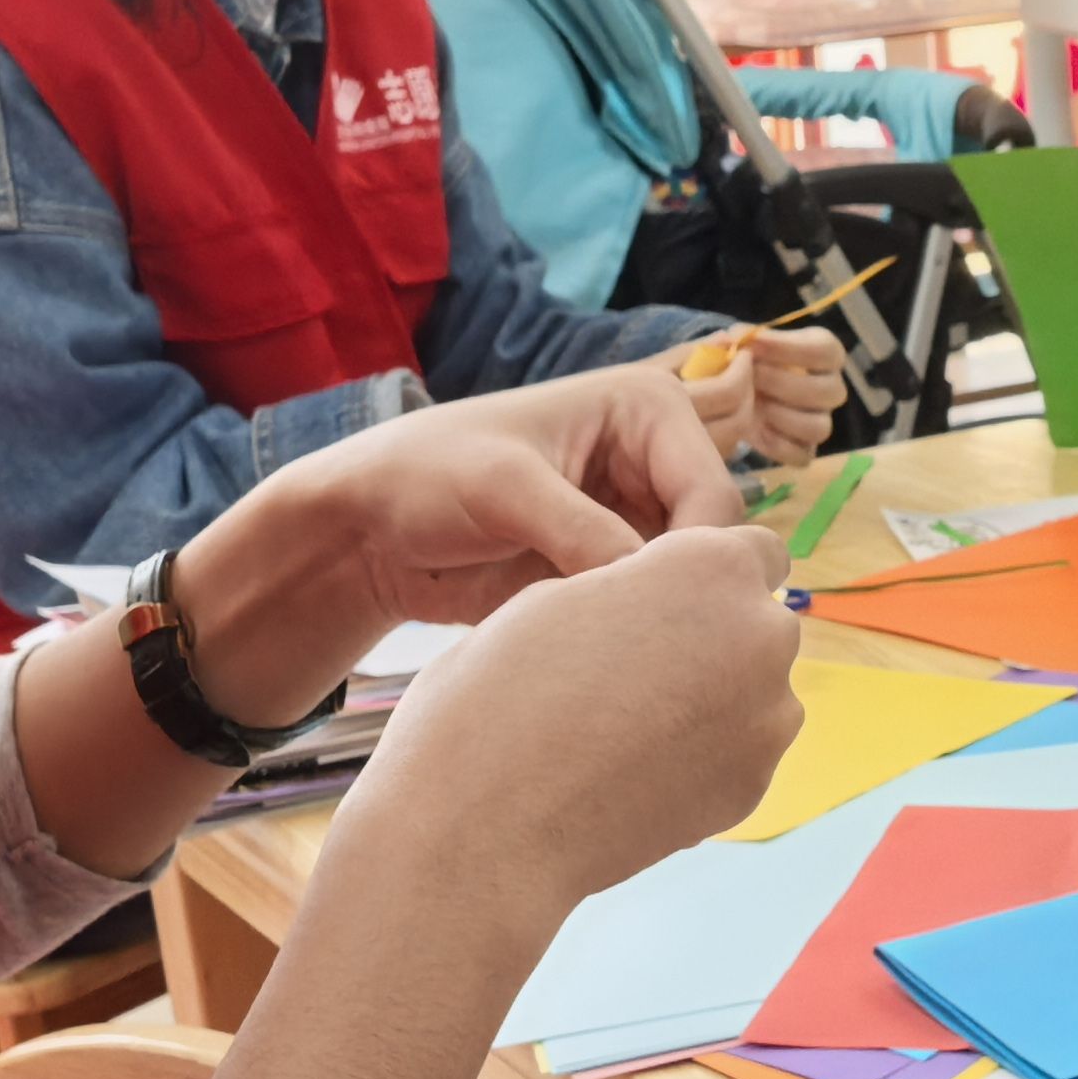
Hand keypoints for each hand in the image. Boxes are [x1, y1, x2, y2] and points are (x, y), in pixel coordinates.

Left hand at [171, 364, 742, 726]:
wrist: (362, 532)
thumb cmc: (424, 475)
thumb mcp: (506, 489)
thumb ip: (584, 532)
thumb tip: (657, 590)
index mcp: (649, 412)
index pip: (714, 494)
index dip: (699, 555)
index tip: (658, 613)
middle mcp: (654, 465)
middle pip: (711, 545)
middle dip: (683, 593)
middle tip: (640, 647)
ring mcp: (632, 523)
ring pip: (685, 586)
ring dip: (659, 622)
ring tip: (619, 660)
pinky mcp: (606, 574)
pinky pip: (647, 614)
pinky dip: (632, 639)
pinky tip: (605, 666)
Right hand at [354, 520, 803, 910]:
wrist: (483, 820)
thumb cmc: (498, 692)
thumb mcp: (561, 596)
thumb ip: (640, 589)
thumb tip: (674, 610)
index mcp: (711, 565)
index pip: (752, 550)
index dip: (706, 576)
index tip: (663, 603)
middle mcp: (761, 634)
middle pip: (758, 624)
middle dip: (715, 639)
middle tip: (634, 673)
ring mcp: (767, 717)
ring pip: (756, 693)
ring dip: (712, 701)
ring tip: (625, 731)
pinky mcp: (754, 786)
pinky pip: (738, 755)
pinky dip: (701, 760)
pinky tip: (631, 775)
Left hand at [685, 325, 846, 463]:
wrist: (730, 395)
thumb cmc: (743, 362)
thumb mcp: (737, 344)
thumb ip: (737, 339)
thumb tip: (734, 339)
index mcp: (823, 354)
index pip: (826, 350)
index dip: (791, 347)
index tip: (754, 344)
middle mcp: (829, 388)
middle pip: (829, 391)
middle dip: (783, 383)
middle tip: (749, 377)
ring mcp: (820, 421)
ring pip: (819, 427)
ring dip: (781, 416)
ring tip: (750, 406)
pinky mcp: (806, 450)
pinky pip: (802, 454)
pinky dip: (776, 445)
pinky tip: (753, 431)